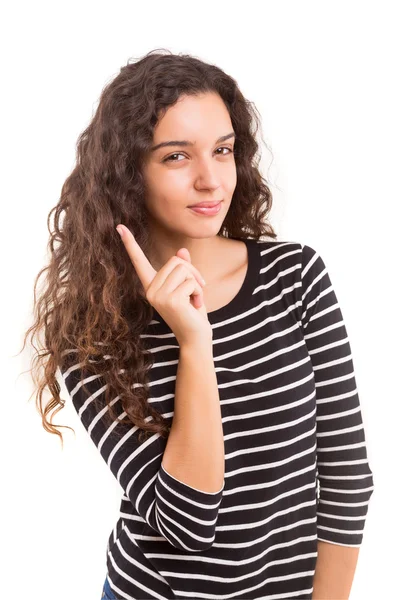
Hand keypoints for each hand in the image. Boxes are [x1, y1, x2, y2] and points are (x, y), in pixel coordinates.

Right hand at [116, 225, 211, 345]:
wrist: (195, 338)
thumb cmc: (192, 313)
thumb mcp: (188, 288)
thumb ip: (184, 270)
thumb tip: (182, 251)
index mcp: (151, 286)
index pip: (139, 261)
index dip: (130, 243)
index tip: (119, 227)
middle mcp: (150, 290)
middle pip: (176, 261)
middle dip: (192, 272)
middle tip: (197, 290)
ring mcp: (158, 296)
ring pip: (184, 270)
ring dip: (197, 283)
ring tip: (194, 300)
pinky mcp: (170, 300)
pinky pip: (190, 282)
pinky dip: (199, 291)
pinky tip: (195, 305)